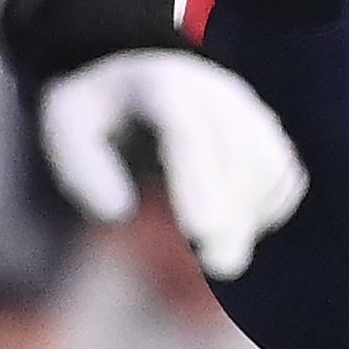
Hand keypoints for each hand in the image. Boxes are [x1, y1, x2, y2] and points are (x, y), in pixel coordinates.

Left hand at [33, 50, 306, 278]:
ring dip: (251, 214)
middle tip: (220, 265)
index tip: (200, 234)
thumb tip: (120, 211)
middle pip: (237, 152)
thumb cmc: (94, 115)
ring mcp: (246, 108)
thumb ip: (82, 168)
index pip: (187, 131)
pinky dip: (269, 207)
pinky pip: (283, 174)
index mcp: (159, 84)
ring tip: (220, 254)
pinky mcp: (266, 131)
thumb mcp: (64, 129)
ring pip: (268, 164)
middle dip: (233, 212)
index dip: (199, 183)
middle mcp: (213, 89)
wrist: (130, 83)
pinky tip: (238, 229)